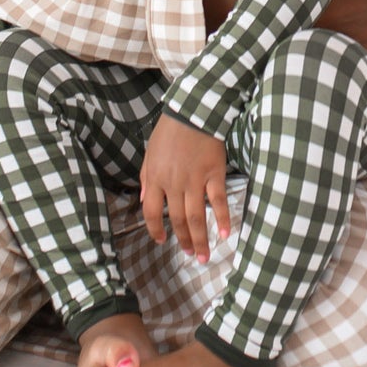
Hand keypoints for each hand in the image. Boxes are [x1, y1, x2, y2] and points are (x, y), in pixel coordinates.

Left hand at [140, 113, 229, 260]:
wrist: (193, 110)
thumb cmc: (170, 130)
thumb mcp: (150, 152)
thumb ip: (145, 176)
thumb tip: (142, 198)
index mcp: (155, 178)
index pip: (151, 212)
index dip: (155, 229)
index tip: (161, 240)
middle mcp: (173, 183)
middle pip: (177, 219)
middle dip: (183, 240)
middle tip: (191, 255)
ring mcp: (194, 180)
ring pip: (196, 216)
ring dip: (200, 238)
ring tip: (203, 255)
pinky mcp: (213, 174)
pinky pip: (218, 201)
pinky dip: (222, 218)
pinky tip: (224, 234)